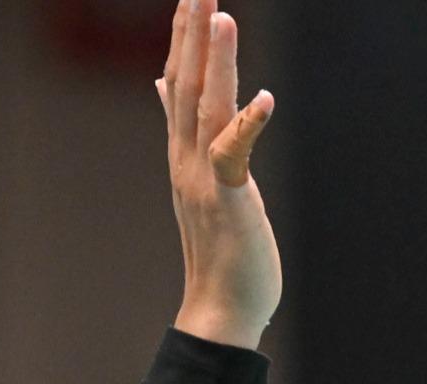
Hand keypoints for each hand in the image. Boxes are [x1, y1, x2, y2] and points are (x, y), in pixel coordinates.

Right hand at [159, 0, 277, 348]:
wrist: (219, 311)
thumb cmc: (220, 251)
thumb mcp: (202, 181)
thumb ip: (186, 132)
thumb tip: (162, 88)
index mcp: (182, 153)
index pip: (178, 82)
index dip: (182, 37)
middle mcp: (186, 158)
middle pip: (186, 82)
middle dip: (192, 31)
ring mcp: (203, 178)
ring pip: (205, 108)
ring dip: (214, 61)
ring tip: (221, 17)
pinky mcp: (228, 200)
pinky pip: (234, 155)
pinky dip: (247, 125)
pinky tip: (264, 97)